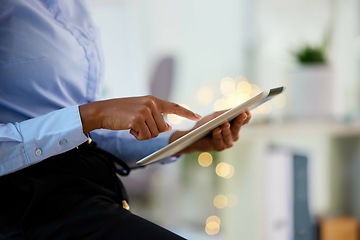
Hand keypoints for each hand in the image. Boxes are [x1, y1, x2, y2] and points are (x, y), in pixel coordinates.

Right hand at [79, 95, 201, 139]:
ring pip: (154, 134)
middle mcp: (152, 104)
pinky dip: (137, 136)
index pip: (174, 106)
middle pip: (162, 128)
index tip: (198, 117)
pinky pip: (145, 136)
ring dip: (143, 134)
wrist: (103, 111)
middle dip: (151, 131)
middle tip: (137, 125)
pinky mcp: (138, 119)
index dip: (187, 113)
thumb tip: (168, 127)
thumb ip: (155, 117)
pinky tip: (129, 129)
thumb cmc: (121, 112)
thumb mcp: (141, 111)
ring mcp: (145, 111)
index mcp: (154, 100)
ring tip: (131, 125)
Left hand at [170, 111, 250, 153]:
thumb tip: (234, 110)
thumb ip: (224, 113)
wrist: (193, 136)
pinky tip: (217, 129)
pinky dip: (218, 134)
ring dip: (227, 129)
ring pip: (229, 135)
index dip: (246, 117)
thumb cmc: (205, 124)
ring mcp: (227, 142)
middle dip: (240, 121)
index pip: (244, 121)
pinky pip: (219, 140)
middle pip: (238, 127)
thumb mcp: (214, 116)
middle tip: (242, 114)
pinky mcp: (219, 148)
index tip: (248, 111)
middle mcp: (233, 135)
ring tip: (225, 123)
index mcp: (234, 126)